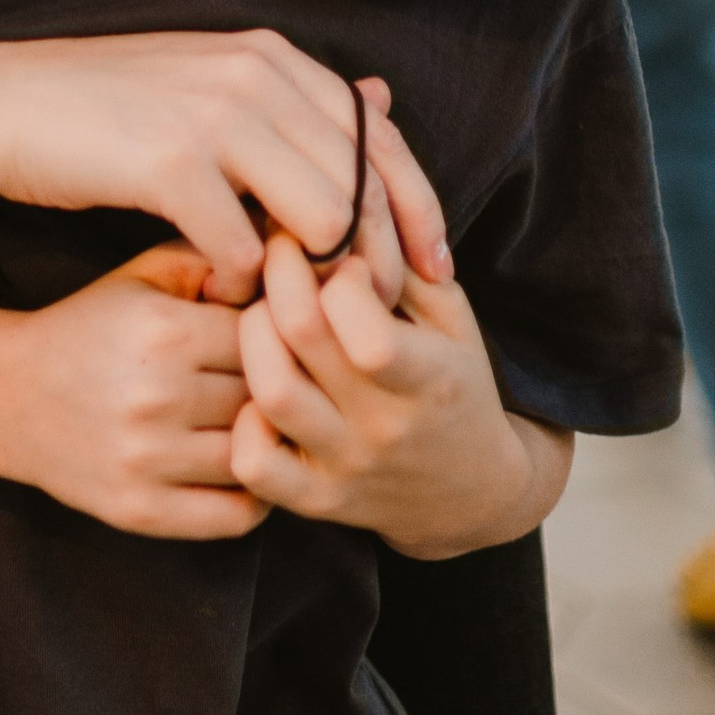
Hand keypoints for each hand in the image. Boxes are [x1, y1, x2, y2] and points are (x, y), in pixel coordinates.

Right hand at [0, 37, 447, 310]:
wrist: (5, 108)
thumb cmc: (110, 111)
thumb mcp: (210, 83)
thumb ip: (291, 99)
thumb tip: (384, 97)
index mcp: (272, 56)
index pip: (381, 138)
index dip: (418, 207)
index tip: (436, 269)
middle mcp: (255, 75)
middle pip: (362, 184)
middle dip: (380, 259)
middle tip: (379, 316)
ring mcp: (215, 116)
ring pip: (319, 219)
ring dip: (316, 279)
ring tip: (304, 317)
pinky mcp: (171, 164)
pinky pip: (242, 247)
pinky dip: (242, 284)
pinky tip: (225, 299)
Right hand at [0, 247, 265, 539]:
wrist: (10, 396)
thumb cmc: (91, 327)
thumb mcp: (142, 274)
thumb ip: (212, 257)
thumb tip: (287, 262)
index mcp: (164, 331)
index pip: (268, 336)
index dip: (276, 337)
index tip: (271, 342)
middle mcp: (156, 396)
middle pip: (265, 397)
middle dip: (274, 390)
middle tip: (278, 388)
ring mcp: (147, 459)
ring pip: (256, 454)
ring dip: (266, 443)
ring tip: (265, 428)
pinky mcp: (139, 510)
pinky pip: (235, 515)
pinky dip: (254, 496)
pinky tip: (245, 469)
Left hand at [231, 236, 566, 557]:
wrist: (472, 493)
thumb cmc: (456, 385)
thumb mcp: (453, 318)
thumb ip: (402, 268)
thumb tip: (339, 214)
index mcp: (431, 380)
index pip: (366, 328)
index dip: (340, 273)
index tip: (340, 255)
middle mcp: (386, 428)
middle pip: (301, 337)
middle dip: (281, 274)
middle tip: (281, 254)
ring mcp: (346, 467)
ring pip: (271, 392)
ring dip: (254, 334)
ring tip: (265, 314)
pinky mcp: (314, 500)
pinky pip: (253, 464)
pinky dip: (242, 421)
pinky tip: (256, 388)